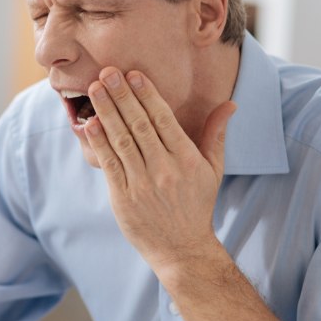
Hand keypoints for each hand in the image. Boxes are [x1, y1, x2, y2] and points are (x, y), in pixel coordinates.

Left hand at [84, 67, 235, 275]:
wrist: (182, 249)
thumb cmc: (197, 205)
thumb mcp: (213, 170)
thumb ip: (215, 134)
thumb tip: (230, 104)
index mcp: (186, 160)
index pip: (164, 120)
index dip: (147, 95)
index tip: (134, 74)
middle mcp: (164, 169)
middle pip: (140, 125)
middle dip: (122, 96)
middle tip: (108, 71)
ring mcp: (142, 184)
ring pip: (122, 141)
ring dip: (106, 113)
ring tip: (95, 89)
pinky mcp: (123, 198)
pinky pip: (110, 165)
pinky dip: (99, 143)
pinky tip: (90, 124)